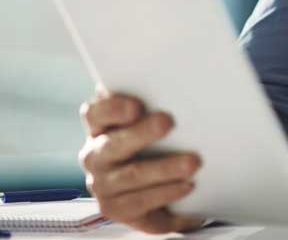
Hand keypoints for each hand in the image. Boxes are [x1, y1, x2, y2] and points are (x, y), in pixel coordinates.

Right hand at [78, 90, 203, 233]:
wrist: (157, 188)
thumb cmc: (154, 143)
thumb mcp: (151, 121)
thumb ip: (152, 102)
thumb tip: (172, 80)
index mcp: (100, 127)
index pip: (94, 113)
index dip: (112, 109)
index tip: (136, 106)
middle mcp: (95, 155)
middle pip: (113, 144)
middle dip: (141, 133)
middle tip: (167, 122)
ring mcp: (102, 184)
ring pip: (132, 175)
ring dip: (164, 168)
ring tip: (192, 162)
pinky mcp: (116, 208)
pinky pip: (141, 201)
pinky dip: (166, 192)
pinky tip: (187, 186)